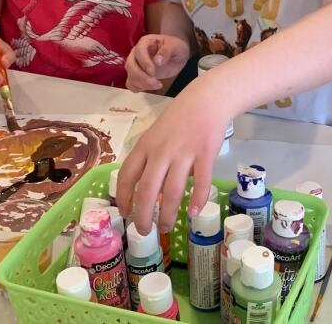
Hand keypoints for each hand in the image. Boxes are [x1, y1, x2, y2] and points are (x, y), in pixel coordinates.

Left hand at [116, 78, 229, 233]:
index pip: (127, 175)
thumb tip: (148, 191)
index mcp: (146, 145)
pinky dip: (198, 200)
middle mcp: (162, 151)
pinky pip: (201, 182)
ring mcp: (184, 153)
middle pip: (147, 190)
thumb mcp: (156, 134)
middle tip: (145, 231)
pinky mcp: (206, 154)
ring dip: (168, 214)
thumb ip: (150, 159)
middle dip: (143, 215)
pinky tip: (194, 213)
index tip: (125, 214)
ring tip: (167, 227)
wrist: (207, 99)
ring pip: (172, 191)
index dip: (123, 198)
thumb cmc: (179, 117)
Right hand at [125, 34, 190, 91]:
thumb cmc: (175, 48)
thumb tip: (157, 61)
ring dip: (141, 84)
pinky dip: (138, 88)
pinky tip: (151, 87)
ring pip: (130, 76)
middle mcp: (136, 53)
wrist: (177, 56)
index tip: (153, 72)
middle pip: (130, 65)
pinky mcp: (137, 76)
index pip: (139, 51)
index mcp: (145, 42)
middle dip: (141, 76)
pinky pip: (131, 84)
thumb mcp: (176, 46)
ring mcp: (135, 65)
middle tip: (155, 82)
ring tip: (158, 85)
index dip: (144, 63)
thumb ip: (167, 51)